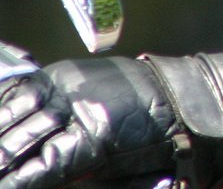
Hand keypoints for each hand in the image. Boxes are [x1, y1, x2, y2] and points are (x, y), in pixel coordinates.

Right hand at [0, 57, 176, 188]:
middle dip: (3, 160)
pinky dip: (5, 105)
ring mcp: (68, 87)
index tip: (7, 186)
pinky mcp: (65, 73)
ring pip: (17, 111)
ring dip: (0, 133)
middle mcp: (77, 108)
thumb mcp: (124, 169)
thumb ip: (84, 177)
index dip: (17, 181)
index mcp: (94, 137)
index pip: (39, 167)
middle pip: (22, 140)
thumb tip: (47, 179)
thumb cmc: (154, 140)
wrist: (176, 94)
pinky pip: (25, 88)